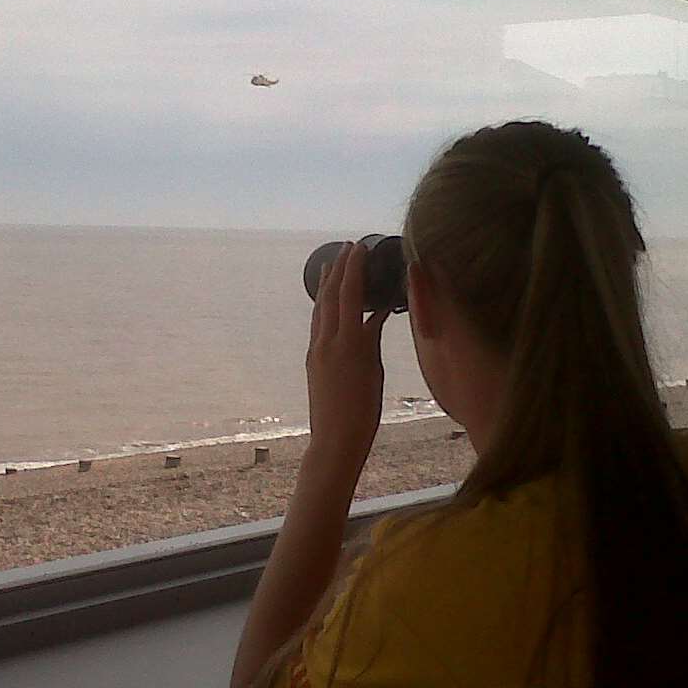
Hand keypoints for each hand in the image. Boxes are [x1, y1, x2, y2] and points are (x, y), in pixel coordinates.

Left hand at [305, 242, 390, 479]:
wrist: (335, 439)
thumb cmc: (364, 411)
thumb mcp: (375, 371)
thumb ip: (371, 339)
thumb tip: (375, 315)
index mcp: (349, 343)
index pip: (350, 295)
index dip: (354, 268)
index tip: (360, 247)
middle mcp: (328, 342)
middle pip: (332, 296)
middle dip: (340, 269)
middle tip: (348, 248)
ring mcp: (317, 350)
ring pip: (321, 308)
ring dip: (327, 284)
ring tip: (332, 266)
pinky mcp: (313, 361)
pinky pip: (318, 325)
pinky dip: (325, 306)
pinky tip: (329, 303)